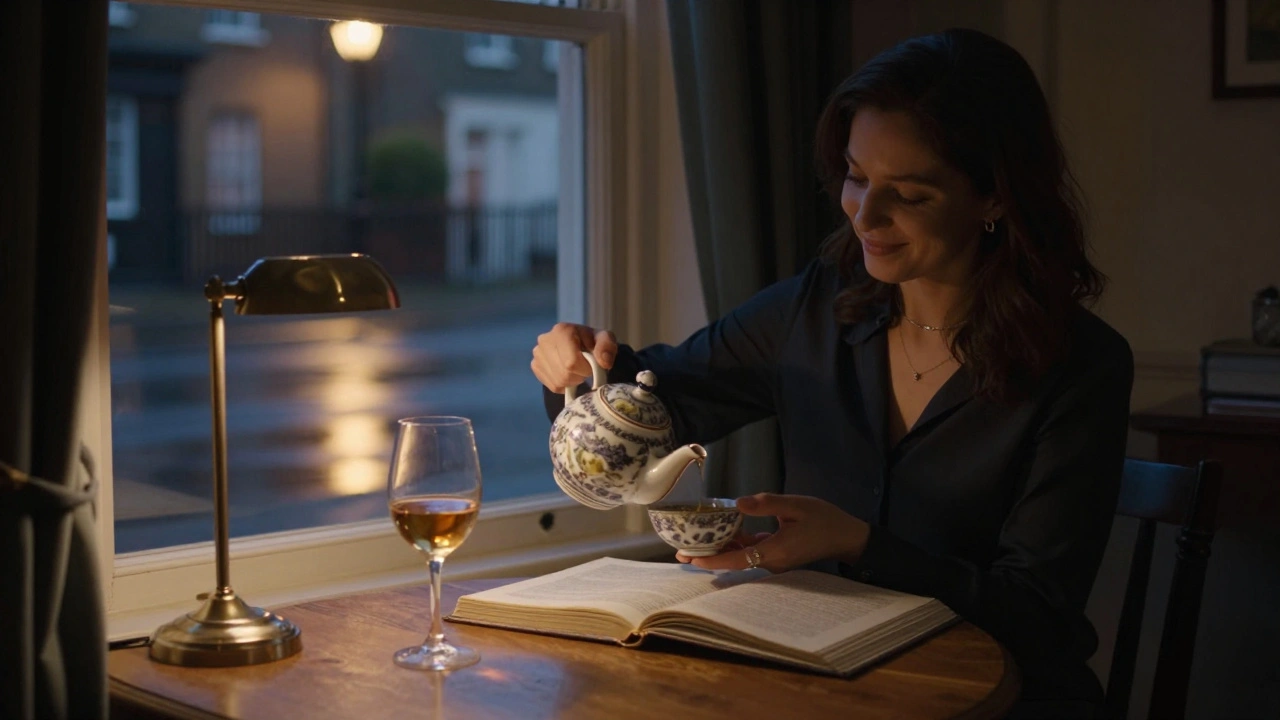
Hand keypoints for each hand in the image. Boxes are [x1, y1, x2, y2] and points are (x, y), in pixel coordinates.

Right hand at [531, 322, 618, 392]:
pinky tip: (568, 374)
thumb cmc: (592, 342)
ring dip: (572, 381)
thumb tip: (604, 362)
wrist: (579, 344)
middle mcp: (545, 340)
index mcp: (562, 330)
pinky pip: (552, 385)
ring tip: (577, 370)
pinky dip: (564, 384)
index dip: (585, 369)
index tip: (592, 366)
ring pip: (558, 382)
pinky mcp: (535, 365)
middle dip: (579, 376)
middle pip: (564, 374)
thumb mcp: (605, 339)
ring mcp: (537, 354)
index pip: (571, 362)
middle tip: (585, 368)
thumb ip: (607, 347)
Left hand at [676, 493, 870, 572]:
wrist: (846, 536)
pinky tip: (723, 532)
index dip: (712, 560)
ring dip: (720, 548)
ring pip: (741, 555)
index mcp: (774, 551)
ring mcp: (774, 559)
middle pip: (733, 560)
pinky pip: (752, 551)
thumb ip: (767, 504)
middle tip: (680, 549)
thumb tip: (738, 503)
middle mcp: (771, 560)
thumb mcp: (796, 506)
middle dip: (708, 555)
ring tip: (694, 540)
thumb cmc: (824, 520)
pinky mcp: (777, 554)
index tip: (690, 558)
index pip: (737, 559)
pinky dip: (736, 543)